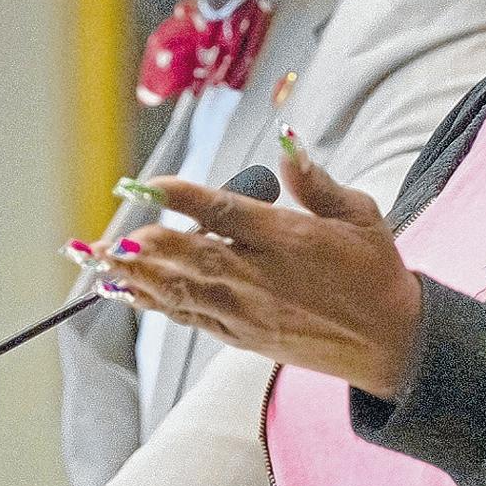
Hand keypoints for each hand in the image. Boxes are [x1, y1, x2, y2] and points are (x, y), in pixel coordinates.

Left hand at [102, 133, 422, 397]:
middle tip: (107, 237)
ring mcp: (248, 310)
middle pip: (193, 258)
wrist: (388, 341)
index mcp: (291, 240)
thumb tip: (286, 144)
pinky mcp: (241, 335)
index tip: (151, 185)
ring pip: (182, 290)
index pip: (228, 215)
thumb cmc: (374, 271)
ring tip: (98, 263)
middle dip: (146, 247)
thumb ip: (317, 182)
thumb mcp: (361, 216)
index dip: (186, 199)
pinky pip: (189, 316)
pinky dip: (155, 303)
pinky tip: (126, 292)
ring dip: (138, 276)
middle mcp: (262, 276)